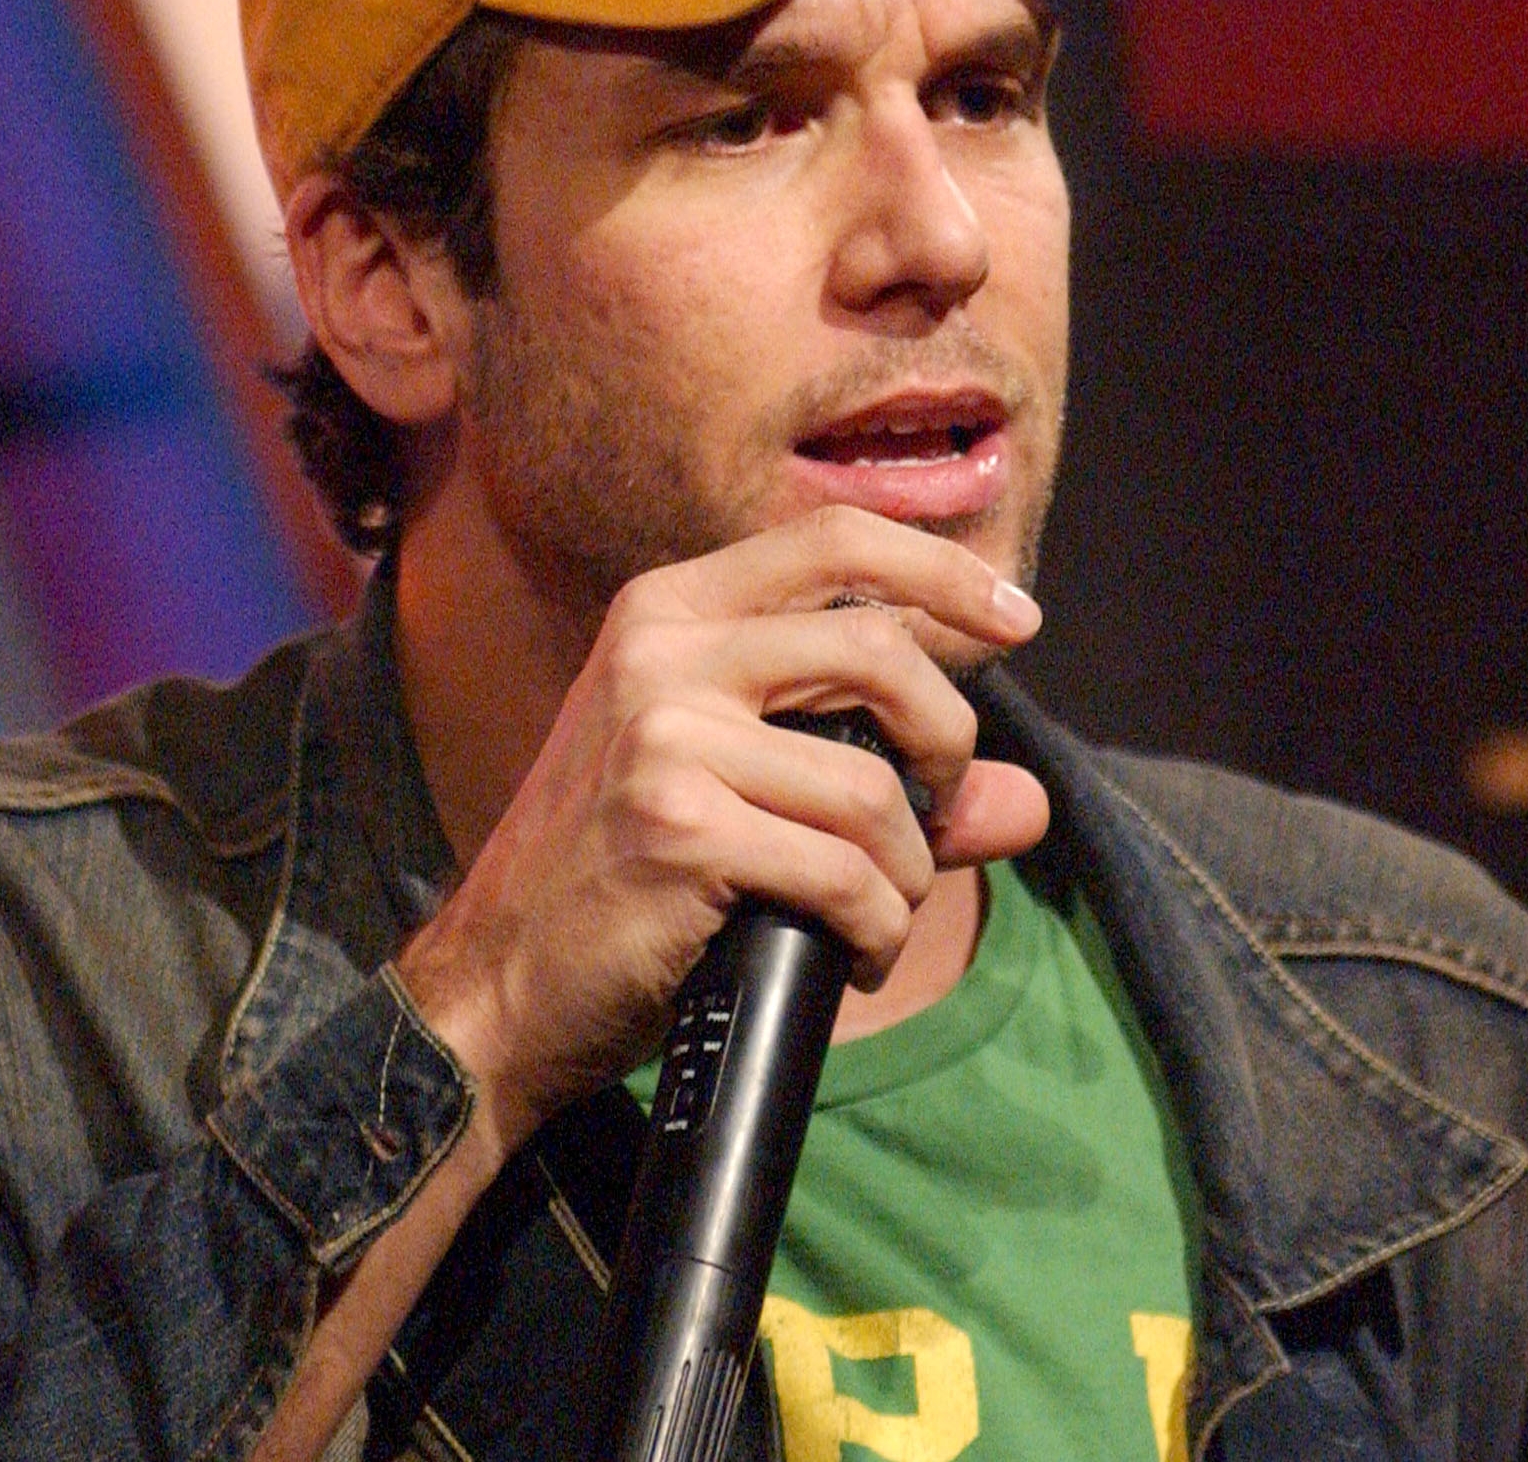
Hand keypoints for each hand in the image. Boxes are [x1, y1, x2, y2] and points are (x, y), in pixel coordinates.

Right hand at [393, 507, 1049, 1147]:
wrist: (498, 987)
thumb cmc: (624, 883)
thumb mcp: (745, 795)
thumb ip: (891, 784)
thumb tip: (1029, 802)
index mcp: (672, 611)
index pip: (834, 540)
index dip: (943, 569)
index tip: (1017, 618)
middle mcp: (662, 652)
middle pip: (879, 650)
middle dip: (946, 742)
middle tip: (935, 810)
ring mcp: (662, 736)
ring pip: (872, 789)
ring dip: (907, 873)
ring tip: (879, 911)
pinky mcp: (677, 828)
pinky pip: (844, 874)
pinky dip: (876, 930)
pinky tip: (853, 955)